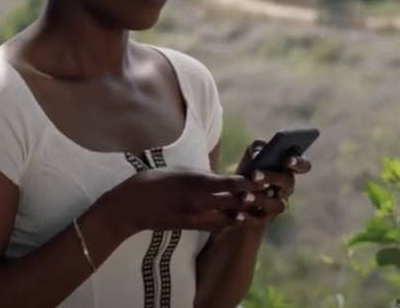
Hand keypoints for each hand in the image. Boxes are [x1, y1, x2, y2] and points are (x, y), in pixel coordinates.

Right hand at [113, 167, 262, 235]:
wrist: (132, 206)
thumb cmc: (153, 181)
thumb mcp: (178, 171)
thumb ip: (201, 176)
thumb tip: (222, 178)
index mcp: (192, 184)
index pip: (227, 184)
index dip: (247, 183)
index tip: (262, 178)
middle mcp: (197, 203)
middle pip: (233, 203)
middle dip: (252, 199)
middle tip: (268, 193)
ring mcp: (195, 218)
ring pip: (229, 219)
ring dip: (244, 212)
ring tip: (258, 205)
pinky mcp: (192, 228)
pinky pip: (218, 226)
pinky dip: (230, 221)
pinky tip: (237, 216)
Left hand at [236, 141, 312, 220]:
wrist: (235, 195)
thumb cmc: (248, 168)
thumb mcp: (251, 154)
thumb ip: (257, 147)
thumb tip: (257, 154)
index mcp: (288, 169)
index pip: (303, 166)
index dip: (298, 163)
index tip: (287, 160)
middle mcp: (287, 188)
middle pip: (287, 182)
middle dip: (271, 177)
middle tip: (254, 174)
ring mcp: (278, 205)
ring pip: (277, 205)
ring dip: (261, 199)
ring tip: (244, 195)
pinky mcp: (264, 220)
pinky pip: (261, 220)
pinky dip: (249, 216)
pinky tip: (238, 212)